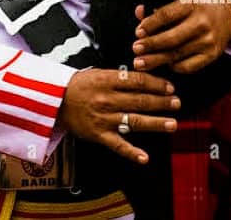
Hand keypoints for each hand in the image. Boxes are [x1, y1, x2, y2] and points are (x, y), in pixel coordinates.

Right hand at [57, 68, 179, 163]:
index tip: (169, 87)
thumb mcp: (98, 73)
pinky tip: (144, 157)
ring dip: (156, 123)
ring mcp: (104, 118)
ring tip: (172, 123)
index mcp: (107, 80)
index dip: (156, 84)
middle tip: (177, 103)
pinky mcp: (99, 135)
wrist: (54, 100)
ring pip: (134, 121)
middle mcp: (107, 99)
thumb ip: (119, 77)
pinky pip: (118, 145)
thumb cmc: (78, 85)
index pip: (137, 81)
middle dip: (162, 102)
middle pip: (140, 100)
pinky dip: (131, 152)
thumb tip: (144, 78)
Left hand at [132, 0, 230, 73]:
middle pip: (171, 38)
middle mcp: (201, 23)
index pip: (166, 15)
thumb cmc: (199, 8)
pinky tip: (165, 64)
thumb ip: (159, 9)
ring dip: (157, 60)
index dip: (150, 24)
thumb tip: (139, 12)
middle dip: (150, 45)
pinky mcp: (212, 55)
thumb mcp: (182, 2)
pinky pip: (188, 66)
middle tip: (135, 49)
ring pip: (177, 54)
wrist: (229, 15)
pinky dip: (174, 66)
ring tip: (141, 62)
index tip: (138, 32)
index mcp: (191, 5)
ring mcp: (208, 41)